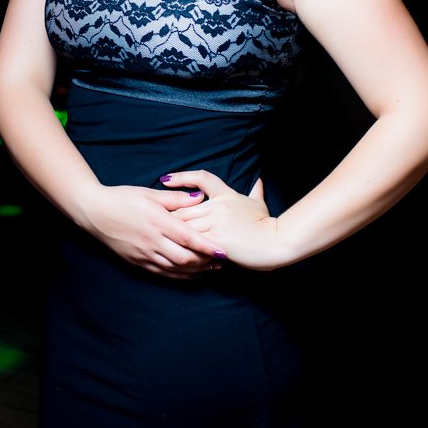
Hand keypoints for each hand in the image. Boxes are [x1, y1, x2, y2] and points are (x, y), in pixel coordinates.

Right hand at [78, 183, 223, 278]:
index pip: (187, 238)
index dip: (207, 246)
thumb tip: (200, 198)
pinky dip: (179, 275)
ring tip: (210, 268)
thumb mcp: (150, 193)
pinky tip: (190, 274)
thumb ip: (176, 198)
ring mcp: (144, 253)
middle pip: (184, 258)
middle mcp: (152, 241)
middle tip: (221, 261)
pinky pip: (162, 273)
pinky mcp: (137, 261)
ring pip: (174, 268)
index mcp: (157, 221)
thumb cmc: (122, 198)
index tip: (222, 250)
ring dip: (195, 270)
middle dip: (205, 262)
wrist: (94, 212)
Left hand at [164, 169, 283, 270]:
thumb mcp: (259, 204)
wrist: (276, 242)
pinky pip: (193, 243)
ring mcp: (216, 222)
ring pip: (184, 224)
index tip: (165, 179)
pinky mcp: (216, 240)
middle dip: (168, 214)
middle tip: (151, 218)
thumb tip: (259, 180)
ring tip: (156, 235)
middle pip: (184, 206)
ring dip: (170, 231)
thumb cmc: (267, 225)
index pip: (201, 178)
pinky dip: (181, 247)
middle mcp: (218, 206)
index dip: (182, 176)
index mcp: (226, 194)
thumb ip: (256, 192)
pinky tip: (170, 251)